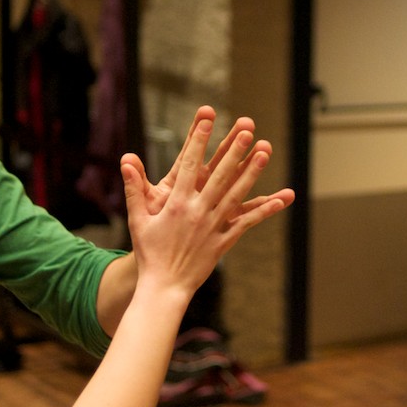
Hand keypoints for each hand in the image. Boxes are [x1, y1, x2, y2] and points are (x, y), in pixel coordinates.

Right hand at [120, 113, 292, 293]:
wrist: (163, 286)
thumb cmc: (149, 253)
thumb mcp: (137, 219)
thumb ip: (135, 188)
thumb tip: (126, 160)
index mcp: (176, 204)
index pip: (189, 165)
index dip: (199, 141)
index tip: (207, 120)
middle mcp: (197, 212)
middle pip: (219, 175)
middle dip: (233, 150)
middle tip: (246, 129)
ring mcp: (213, 226)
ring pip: (236, 194)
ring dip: (252, 171)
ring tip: (265, 151)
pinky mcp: (223, 242)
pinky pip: (247, 223)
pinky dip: (264, 210)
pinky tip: (280, 199)